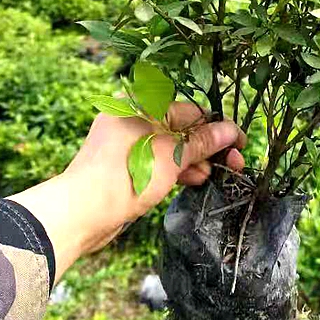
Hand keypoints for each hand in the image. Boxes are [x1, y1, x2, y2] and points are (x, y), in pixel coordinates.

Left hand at [10, 102, 245, 280]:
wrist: (80, 214)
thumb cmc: (125, 176)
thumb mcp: (171, 157)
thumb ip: (202, 142)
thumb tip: (230, 130)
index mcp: (139, 106)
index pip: (190, 110)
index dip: (218, 127)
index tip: (239, 144)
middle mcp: (133, 119)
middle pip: (182, 128)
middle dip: (209, 146)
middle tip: (234, 164)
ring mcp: (128, 143)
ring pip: (171, 146)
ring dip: (195, 160)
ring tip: (213, 175)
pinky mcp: (125, 165)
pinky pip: (159, 160)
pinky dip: (177, 169)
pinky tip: (195, 180)